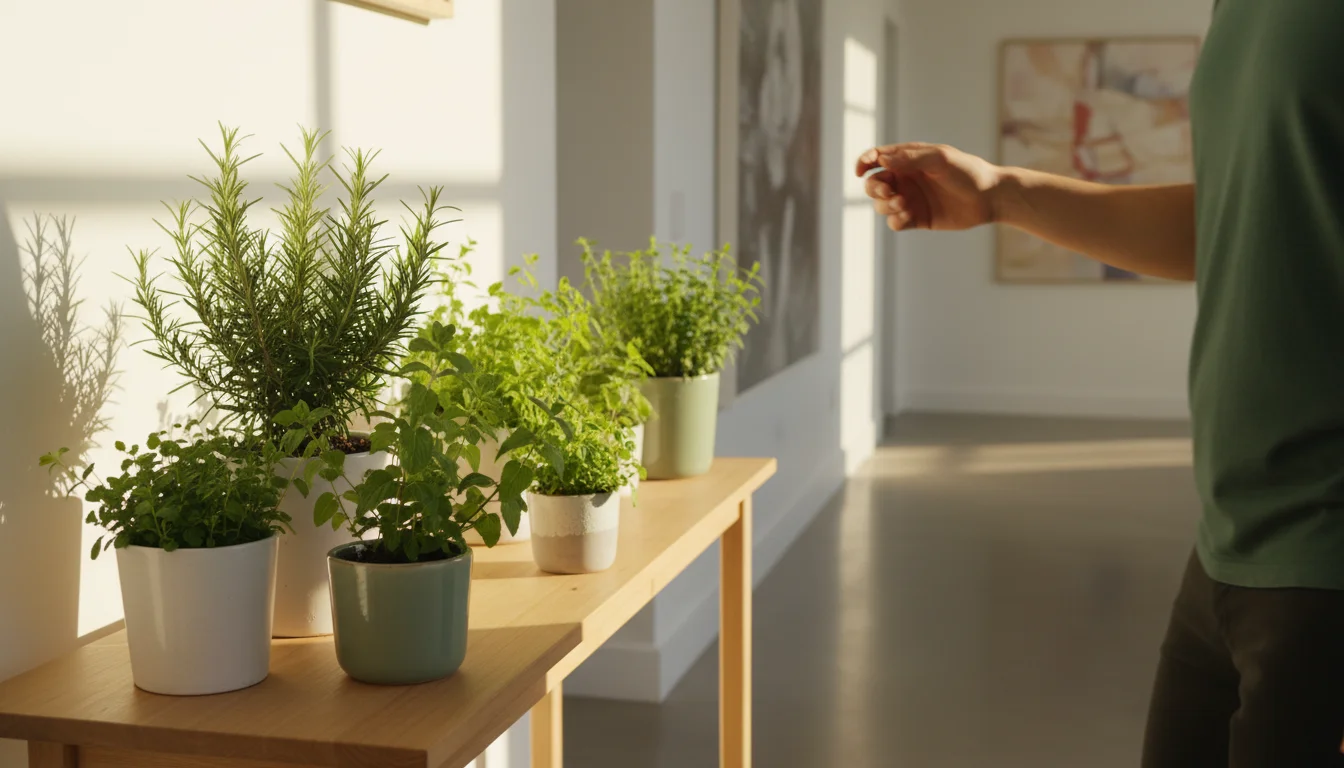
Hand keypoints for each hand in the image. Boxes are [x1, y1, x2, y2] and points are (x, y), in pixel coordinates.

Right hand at [855, 143, 1003, 231]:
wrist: (990, 198)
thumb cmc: (967, 172)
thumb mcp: (940, 159)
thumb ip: (910, 158)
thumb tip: (881, 159)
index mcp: (909, 160)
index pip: (877, 158)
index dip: (864, 162)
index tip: (860, 170)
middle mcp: (906, 179)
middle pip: (874, 184)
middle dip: (874, 188)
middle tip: (889, 192)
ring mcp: (910, 199)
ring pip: (881, 205)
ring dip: (886, 205)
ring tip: (903, 204)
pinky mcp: (917, 219)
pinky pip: (895, 222)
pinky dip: (896, 220)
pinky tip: (909, 216)